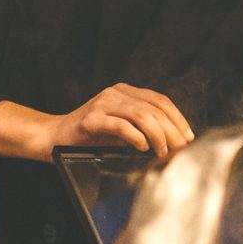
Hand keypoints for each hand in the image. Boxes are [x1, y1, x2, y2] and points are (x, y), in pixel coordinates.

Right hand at [51, 83, 193, 156]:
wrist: (54, 137)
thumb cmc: (90, 136)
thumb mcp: (121, 128)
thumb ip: (142, 128)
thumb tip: (173, 141)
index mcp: (125, 92)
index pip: (160, 100)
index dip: (177, 118)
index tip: (188, 136)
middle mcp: (115, 93)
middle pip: (154, 108)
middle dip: (172, 130)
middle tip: (180, 149)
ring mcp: (102, 104)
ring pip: (141, 115)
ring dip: (157, 135)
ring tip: (163, 151)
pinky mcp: (91, 119)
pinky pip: (121, 125)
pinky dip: (136, 137)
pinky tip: (142, 147)